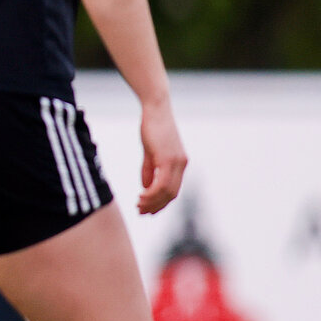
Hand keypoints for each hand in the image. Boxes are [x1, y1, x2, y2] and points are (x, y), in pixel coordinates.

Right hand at [137, 96, 186, 213]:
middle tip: (140, 211)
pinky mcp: (168, 158)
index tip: (147, 210)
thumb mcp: (150, 153)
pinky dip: (151, 193)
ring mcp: (176, 162)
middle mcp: (181, 165)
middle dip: (156, 206)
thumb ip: (149, 170)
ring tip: (138, 205)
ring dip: (152, 201)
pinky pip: (161, 183)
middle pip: (171, 194)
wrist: (156, 109)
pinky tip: (141, 195)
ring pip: (167, 191)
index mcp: (179, 164)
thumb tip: (146, 187)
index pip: (173, 190)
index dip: (160, 203)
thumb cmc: (152, 128)